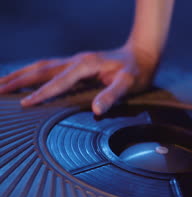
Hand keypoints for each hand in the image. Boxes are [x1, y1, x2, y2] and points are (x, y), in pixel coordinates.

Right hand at [0, 45, 156, 114]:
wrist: (141, 54)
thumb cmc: (136, 71)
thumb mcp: (129, 84)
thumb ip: (112, 95)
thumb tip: (96, 110)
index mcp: (85, 66)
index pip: (58, 82)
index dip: (42, 93)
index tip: (24, 103)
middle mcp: (76, 61)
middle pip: (40, 70)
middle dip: (18, 80)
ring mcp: (75, 61)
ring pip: (41, 66)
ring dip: (20, 74)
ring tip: (2, 83)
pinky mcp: (76, 64)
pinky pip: (48, 68)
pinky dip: (32, 73)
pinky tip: (26, 78)